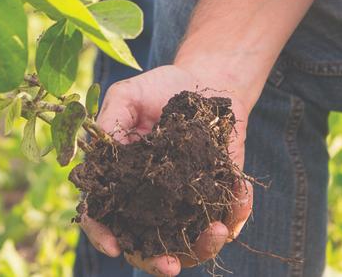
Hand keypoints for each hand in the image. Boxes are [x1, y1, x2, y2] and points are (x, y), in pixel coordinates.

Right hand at [77, 64, 252, 275]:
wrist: (205, 81)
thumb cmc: (159, 89)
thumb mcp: (128, 96)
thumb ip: (111, 121)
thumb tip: (105, 152)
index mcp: (118, 182)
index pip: (101, 217)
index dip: (102, 235)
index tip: (115, 246)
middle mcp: (148, 202)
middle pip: (145, 246)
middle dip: (157, 262)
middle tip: (171, 266)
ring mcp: (183, 204)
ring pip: (188, 244)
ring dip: (203, 246)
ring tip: (219, 231)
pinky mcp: (215, 197)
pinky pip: (227, 219)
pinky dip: (236, 214)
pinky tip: (240, 195)